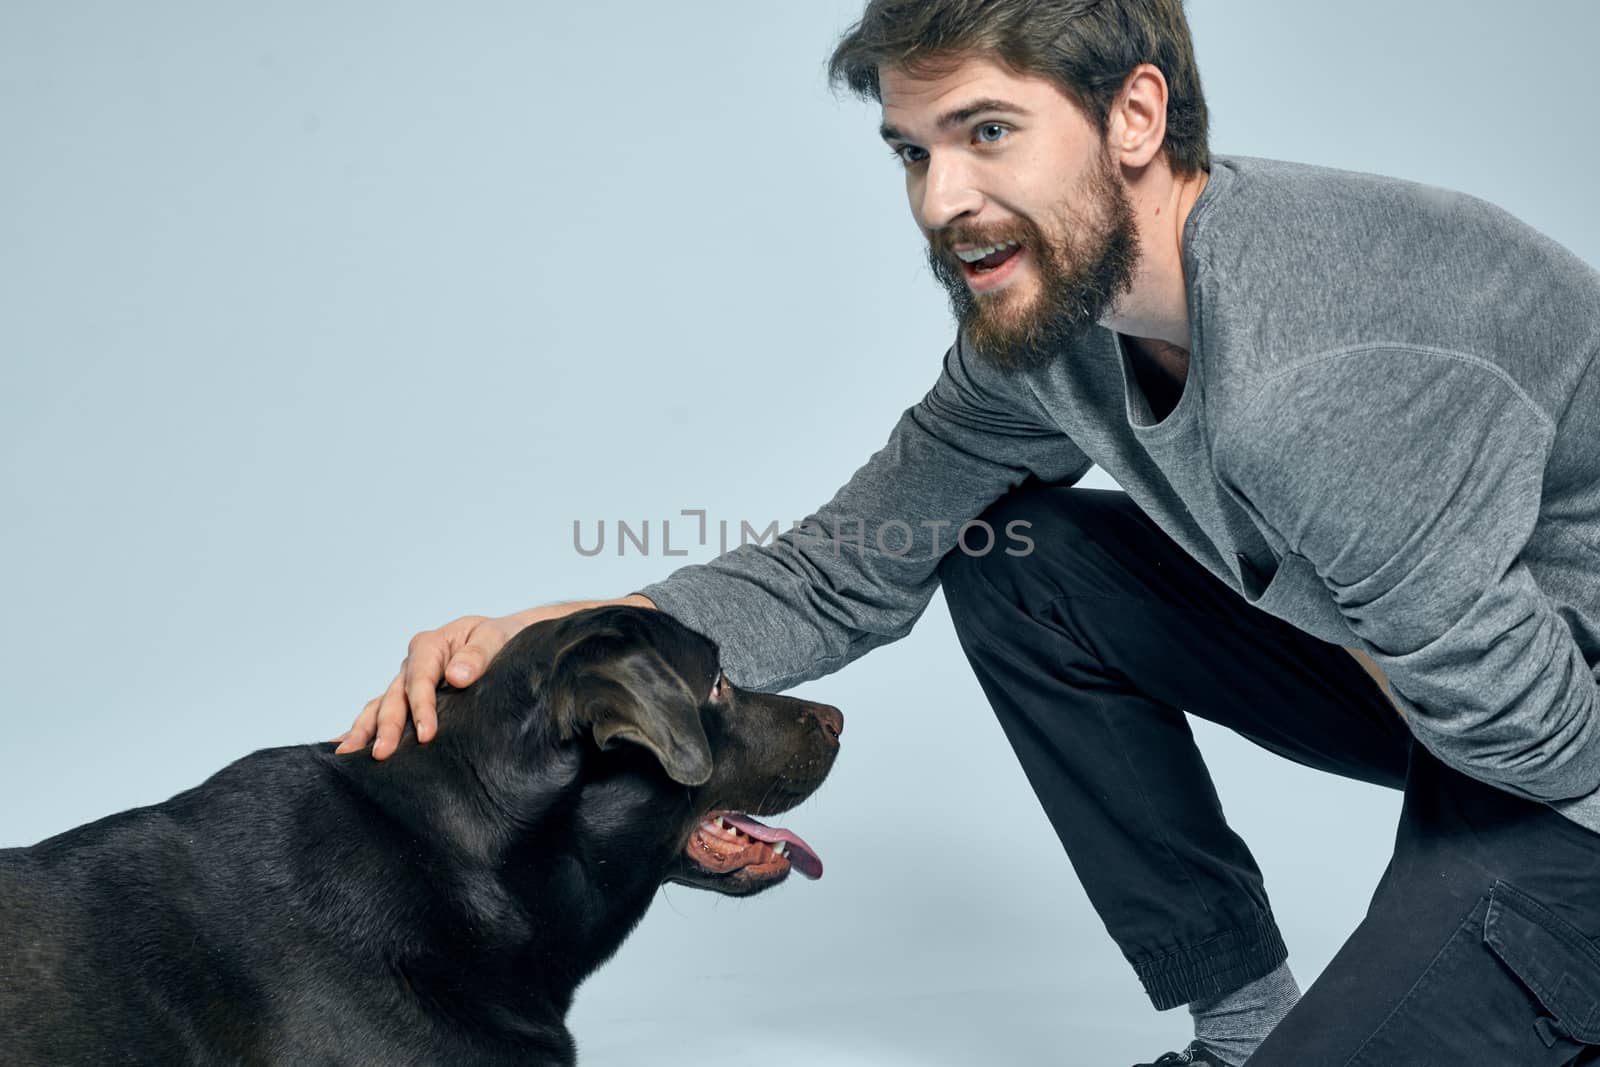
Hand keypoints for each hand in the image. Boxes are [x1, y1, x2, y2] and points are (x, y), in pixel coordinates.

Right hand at [333, 595, 655, 759]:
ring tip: (348, 754)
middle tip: (381, 754)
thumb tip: (457, 675)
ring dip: (365, 728)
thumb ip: (478, 655)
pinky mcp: (413, 699)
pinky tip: (345, 748)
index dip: (421, 706)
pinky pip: (384, 711)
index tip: (427, 733)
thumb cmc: (508, 639)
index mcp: (432, 644)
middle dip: (386, 725)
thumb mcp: (497, 638)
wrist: (516, 642)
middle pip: (394, 695)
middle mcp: (415, 663)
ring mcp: (410, 682)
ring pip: (381, 704)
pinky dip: (366, 726)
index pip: (419, 678)